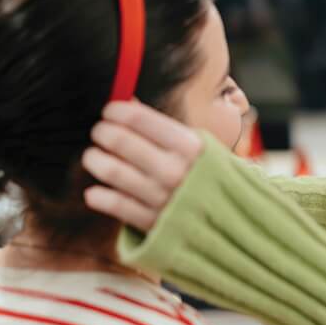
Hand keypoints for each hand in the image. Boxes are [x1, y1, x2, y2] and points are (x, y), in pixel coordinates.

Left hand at [82, 101, 203, 232]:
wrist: (232, 221)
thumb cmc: (210, 176)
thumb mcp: (198, 146)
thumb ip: (163, 127)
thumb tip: (126, 101)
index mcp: (190, 146)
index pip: (139, 118)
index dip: (116, 110)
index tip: (109, 111)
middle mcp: (176, 170)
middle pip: (119, 140)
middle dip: (102, 132)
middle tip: (99, 132)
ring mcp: (163, 198)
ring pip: (111, 171)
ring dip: (94, 160)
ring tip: (93, 157)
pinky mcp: (153, 223)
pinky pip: (114, 204)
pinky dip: (97, 196)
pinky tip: (96, 192)